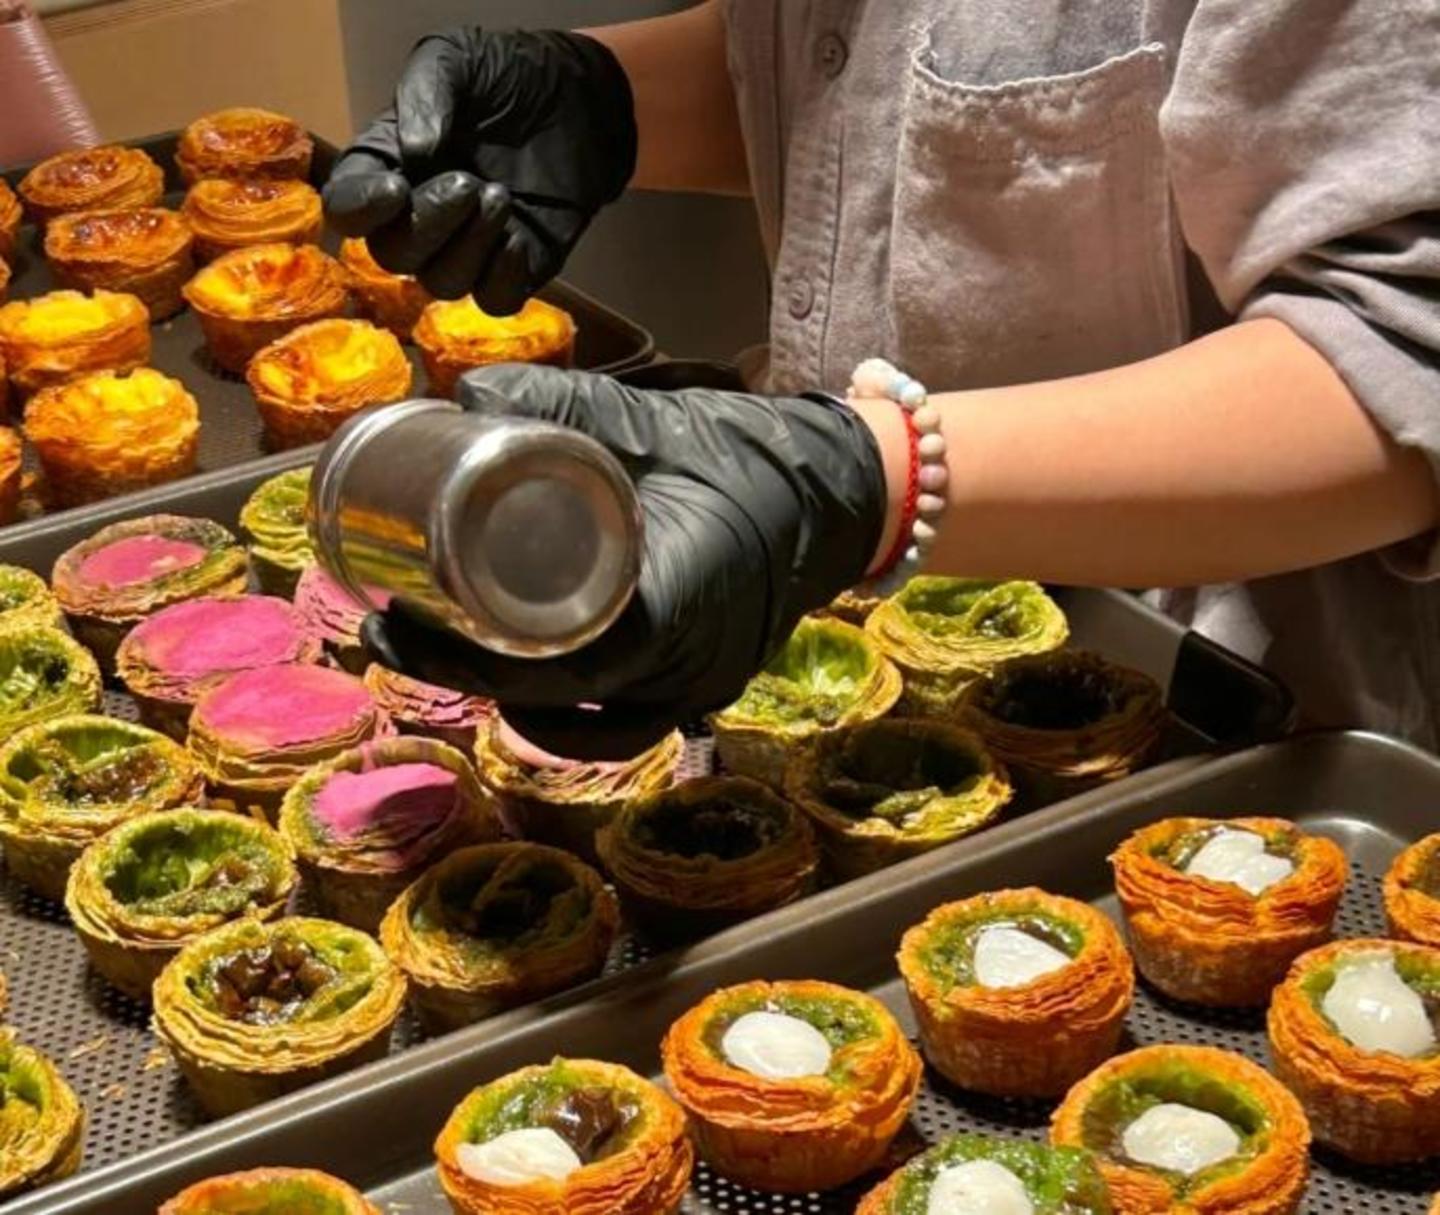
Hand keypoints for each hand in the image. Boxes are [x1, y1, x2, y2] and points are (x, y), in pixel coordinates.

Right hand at [324, 28, 636, 315]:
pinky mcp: (513, 268)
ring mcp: (464, 248)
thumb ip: (426, 92)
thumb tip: (415, 151)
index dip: (361, 210)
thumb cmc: (504, 78)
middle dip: (429, 224)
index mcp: (386, 167)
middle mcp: (416, 216)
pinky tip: (520, 239)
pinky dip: (503, 277)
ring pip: (444, 282)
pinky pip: (494, 300)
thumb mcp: (455, 59)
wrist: (577, 100)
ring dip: (471, 246)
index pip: (349, 208)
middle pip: (395, 255)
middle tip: (469, 183)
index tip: (394, 190)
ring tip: (500, 196)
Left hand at [362, 364, 887, 758]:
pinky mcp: (697, 692)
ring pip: (582, 727)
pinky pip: (618, 728)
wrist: (840, 496)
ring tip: (432, 653)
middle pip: (556, 698)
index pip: (567, 653)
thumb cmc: (751, 459)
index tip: (409, 610)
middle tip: (388, 629)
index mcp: (677, 599)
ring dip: (502, 699)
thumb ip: (568, 410)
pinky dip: (559, 717)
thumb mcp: (657, 425)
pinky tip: (510, 687)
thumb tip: (466, 395)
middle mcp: (687, 664)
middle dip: (463, 672)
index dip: (478, 650)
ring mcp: (695, 688)